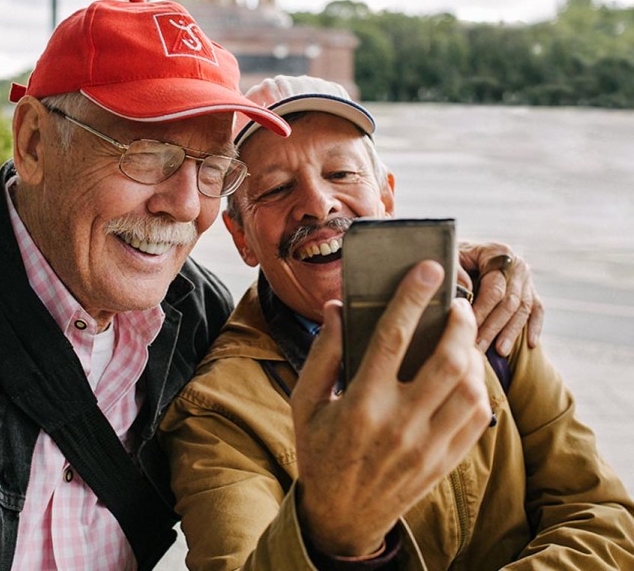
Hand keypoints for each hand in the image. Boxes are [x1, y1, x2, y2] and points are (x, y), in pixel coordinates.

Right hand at [291, 261, 490, 557]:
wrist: (342, 516)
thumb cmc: (319, 451)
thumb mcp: (304, 402)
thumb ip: (322, 353)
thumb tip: (338, 308)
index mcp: (359, 404)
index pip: (393, 338)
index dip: (412, 297)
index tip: (429, 268)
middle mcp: (398, 424)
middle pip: (447, 360)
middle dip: (459, 322)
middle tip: (456, 304)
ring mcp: (427, 446)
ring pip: (471, 389)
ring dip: (473, 354)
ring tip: (461, 338)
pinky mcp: (444, 461)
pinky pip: (478, 418)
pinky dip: (480, 388)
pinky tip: (466, 374)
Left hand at [458, 241, 543, 355]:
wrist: (464, 252)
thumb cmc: (454, 257)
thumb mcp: (450, 257)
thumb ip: (455, 270)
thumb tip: (465, 290)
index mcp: (498, 253)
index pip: (494, 288)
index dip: (482, 311)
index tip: (468, 329)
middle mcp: (516, 265)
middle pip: (510, 301)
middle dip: (494, 327)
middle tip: (479, 348)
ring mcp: (526, 278)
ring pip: (524, 309)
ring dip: (511, 332)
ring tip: (500, 352)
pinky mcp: (530, 290)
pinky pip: (537, 309)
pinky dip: (534, 326)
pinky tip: (530, 344)